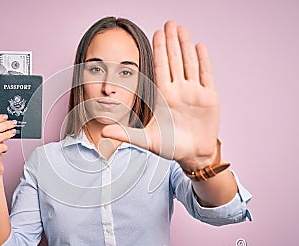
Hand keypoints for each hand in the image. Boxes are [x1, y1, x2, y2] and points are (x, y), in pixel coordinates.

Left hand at [102, 21, 218, 169]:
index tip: (155, 34)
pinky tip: (199, 46)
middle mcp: (178, 90)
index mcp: (163, 96)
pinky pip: (206, 75)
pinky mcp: (209, 97)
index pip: (160, 68)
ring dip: (185, 46)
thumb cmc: (170, 147)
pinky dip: (203, 60)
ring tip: (182, 29)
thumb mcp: (147, 140)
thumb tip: (103, 132)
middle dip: (171, 41)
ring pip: (189, 63)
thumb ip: (126, 134)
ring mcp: (194, 92)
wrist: (193, 155)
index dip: (159, 50)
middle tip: (169, 22)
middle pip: (175, 60)